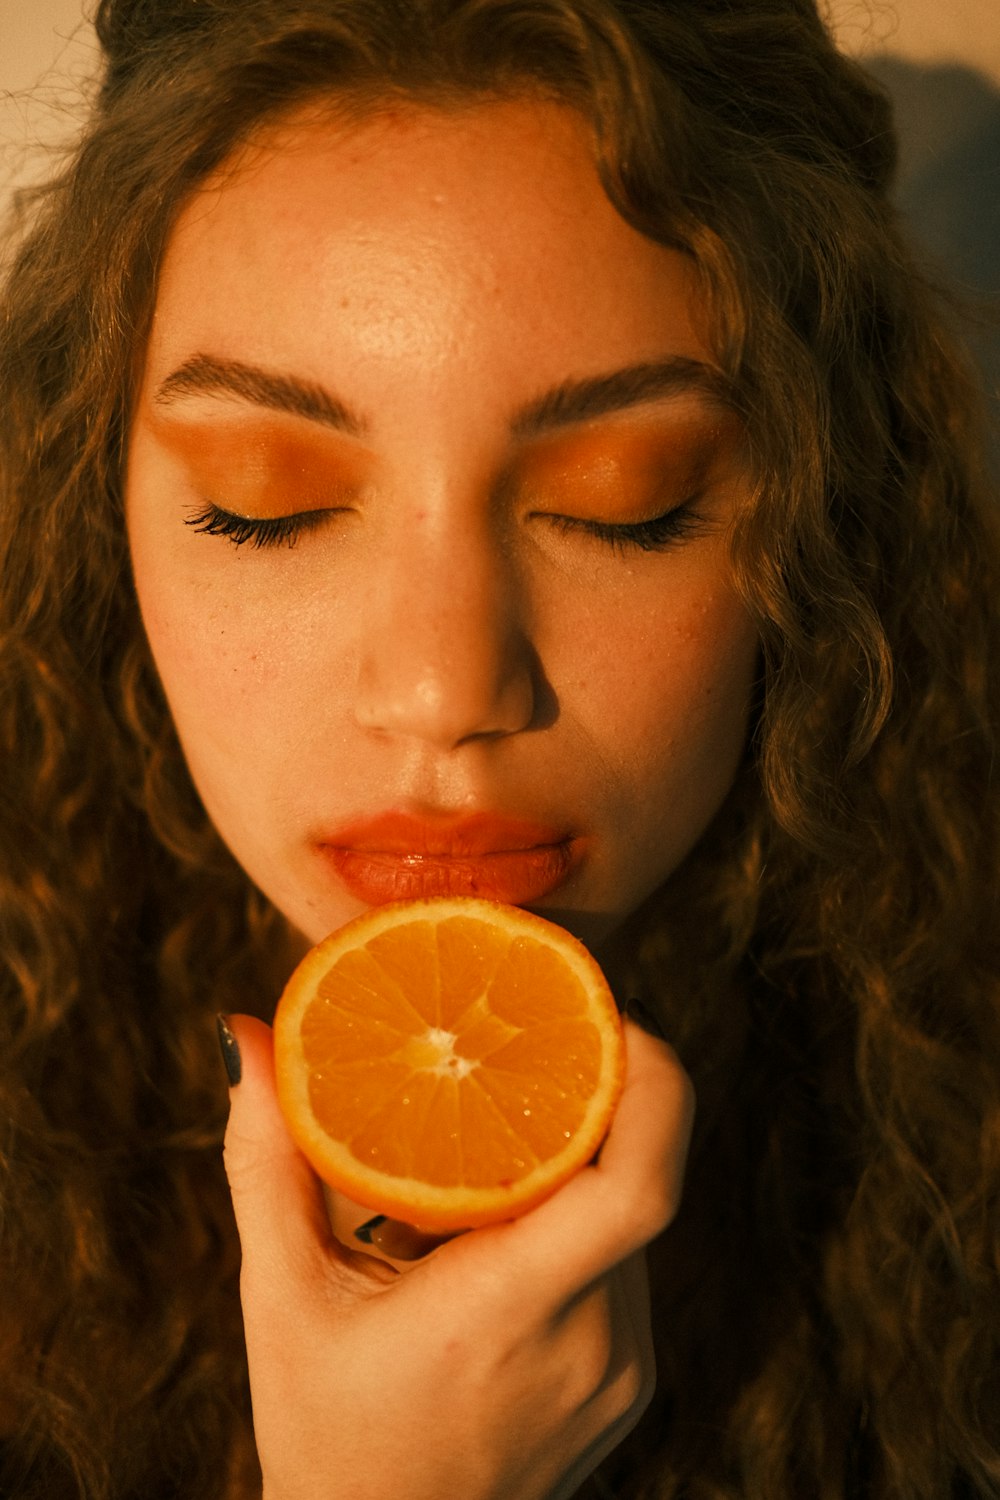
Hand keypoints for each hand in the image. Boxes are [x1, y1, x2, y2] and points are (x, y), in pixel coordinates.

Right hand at [222, 1015, 693, 1499]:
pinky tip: (515, 1213)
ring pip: (630, 1220)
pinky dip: (581, 1219)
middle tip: (538, 1039)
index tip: (607, 1018)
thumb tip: (242, 1033)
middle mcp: (592, 1342)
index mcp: (508, 1311)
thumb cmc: (326, 1436)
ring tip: (510, 1126)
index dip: (649, 1084)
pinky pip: (625, 1266)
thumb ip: (268, 1160)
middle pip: (634, 1178)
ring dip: (582, 1164)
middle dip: (595, 1099)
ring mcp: (622, 1370)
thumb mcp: (283, 1299)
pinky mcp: (630, 1384)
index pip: (636, 1188)